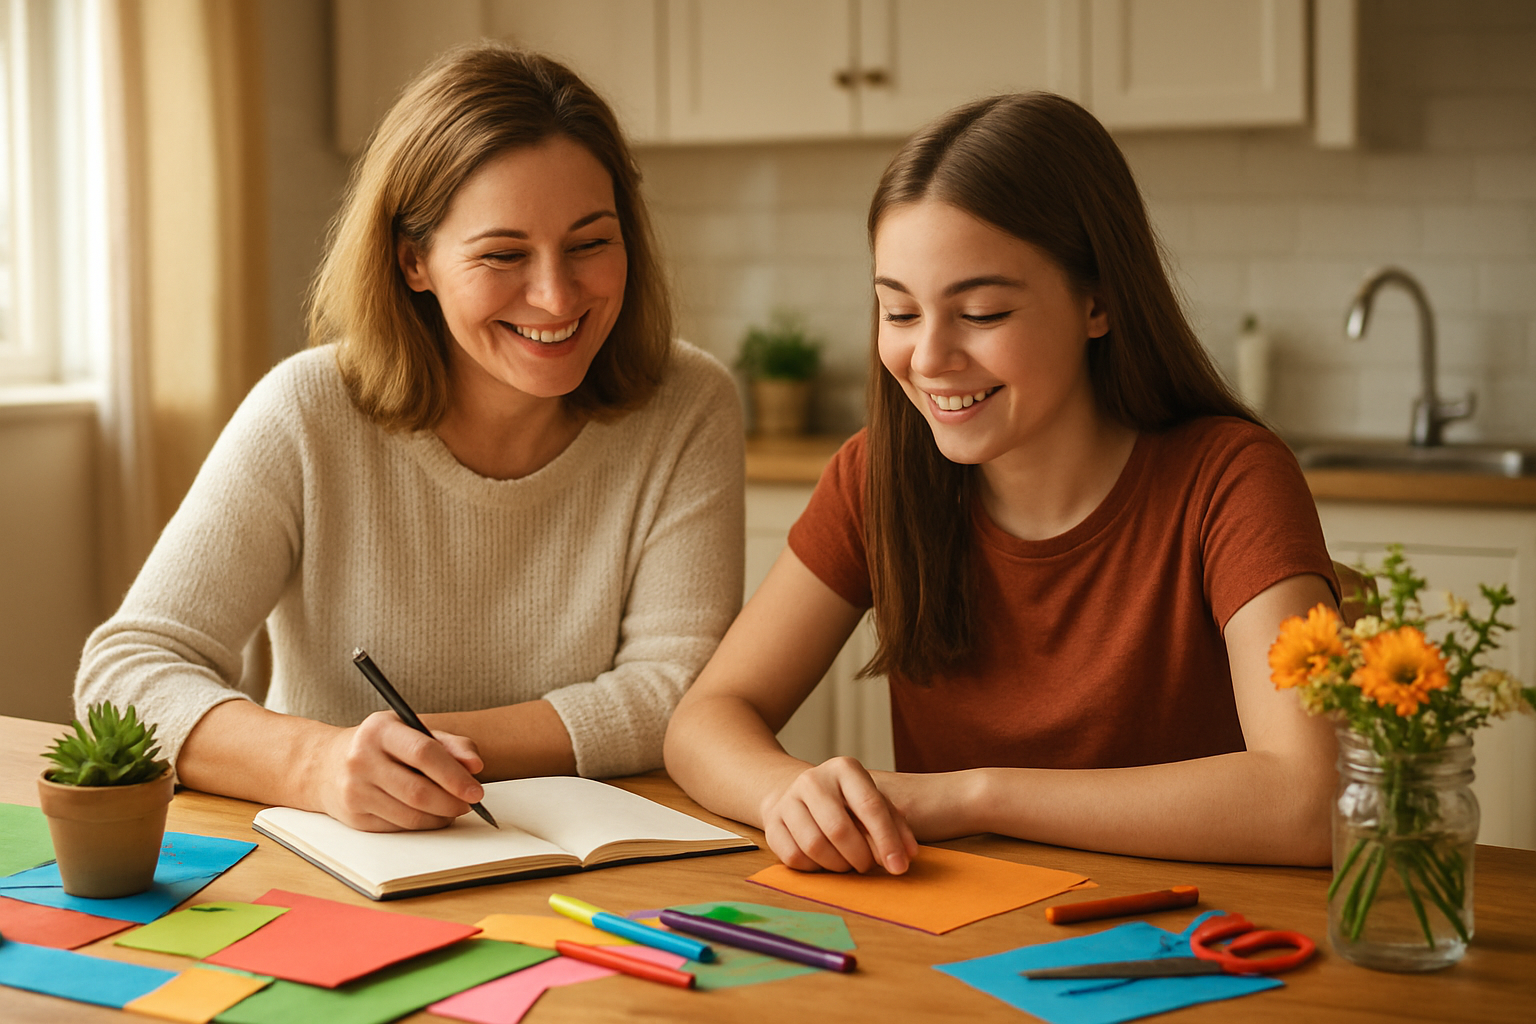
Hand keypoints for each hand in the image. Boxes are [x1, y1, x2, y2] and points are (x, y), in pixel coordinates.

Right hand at [314, 711, 486, 830]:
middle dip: (452, 802)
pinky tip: (429, 815)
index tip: (476, 790)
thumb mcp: (411, 730)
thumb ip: (449, 744)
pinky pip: (398, 828)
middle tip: (470, 803)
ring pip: (410, 815)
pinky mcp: (353, 817)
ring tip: (452, 808)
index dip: (454, 775)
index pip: (424, 753)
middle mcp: (361, 759)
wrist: (325, 764)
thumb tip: (475, 765)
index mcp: (379, 730)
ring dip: (440, 817)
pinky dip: (422, 825)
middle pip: (418, 791)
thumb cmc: (380, 745)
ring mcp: (354, 791)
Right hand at [760, 756, 917, 873]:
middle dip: (860, 857)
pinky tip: (824, 862)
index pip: (869, 806)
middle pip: (839, 829)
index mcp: (844, 769)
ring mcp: (788, 800)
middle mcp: (813, 780)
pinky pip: (794, 857)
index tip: (899, 867)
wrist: (797, 793)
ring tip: (848, 864)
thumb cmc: (846, 802)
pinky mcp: (772, 824)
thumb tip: (908, 855)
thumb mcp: (873, 802)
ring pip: (815, 846)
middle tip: (868, 867)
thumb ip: (894, 825)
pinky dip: (815, 868)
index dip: (887, 840)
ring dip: (837, 865)